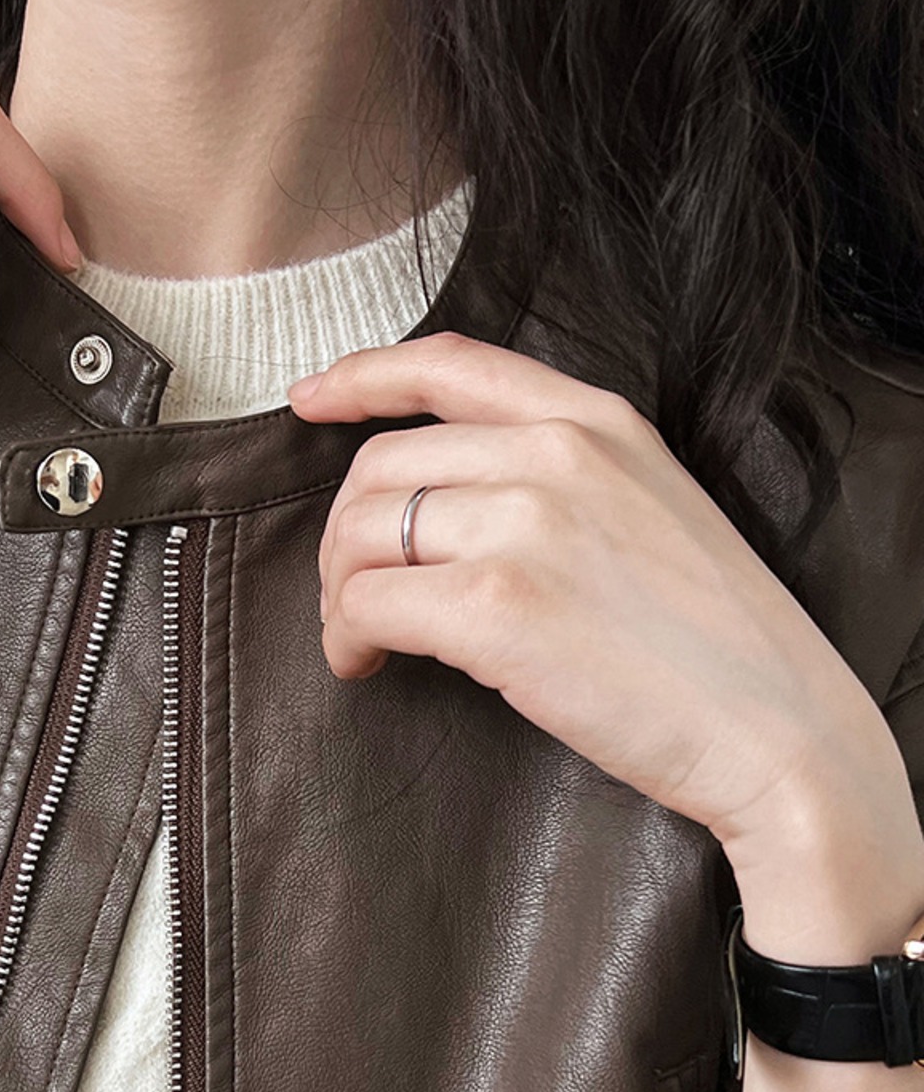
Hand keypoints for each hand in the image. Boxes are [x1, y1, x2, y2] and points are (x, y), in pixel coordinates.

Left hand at [288, 331, 908, 857]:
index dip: (362, 377)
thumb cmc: (715, 642)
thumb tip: (445, 504)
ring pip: (358, 533)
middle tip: (350, 594)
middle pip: (380, 465)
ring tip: (359, 639)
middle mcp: (554, 454)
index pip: (448, 364)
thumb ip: (558, 478)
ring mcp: (524, 526)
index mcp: (595, 420)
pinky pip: (366, 605)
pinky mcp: (495, 608)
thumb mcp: (649, 508)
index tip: (312, 399)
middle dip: (342, 535)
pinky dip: (345, 639)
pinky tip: (366, 667)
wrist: (777, 727)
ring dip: (336, 592)